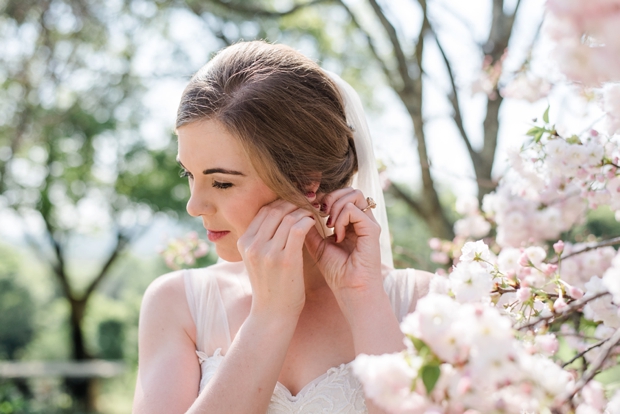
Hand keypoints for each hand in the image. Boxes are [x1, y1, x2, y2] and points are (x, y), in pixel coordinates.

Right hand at [237, 200, 315, 318]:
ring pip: (288, 216)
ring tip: (314, 212)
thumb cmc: (270, 285)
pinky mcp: (285, 260)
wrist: (272, 314)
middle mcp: (253, 245)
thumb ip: (263, 238)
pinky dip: (308, 221)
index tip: (297, 201)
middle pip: (276, 210)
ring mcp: (267, 252)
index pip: (264, 210)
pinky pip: (298, 229)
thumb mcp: (257, 259)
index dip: (282, 202)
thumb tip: (279, 215)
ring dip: (304, 211)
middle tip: (309, 202)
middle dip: (295, 202)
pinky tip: (315, 223)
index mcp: (244, 242)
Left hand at [305, 188, 381, 295]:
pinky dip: (341, 219)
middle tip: (319, 213)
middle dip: (330, 197)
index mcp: (351, 222)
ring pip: (354, 194)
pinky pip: (353, 210)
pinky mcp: (372, 230)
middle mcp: (362, 220)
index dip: (324, 197)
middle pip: (349, 190)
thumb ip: (310, 228)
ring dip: (335, 205)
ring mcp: (368, 224)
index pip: (340, 195)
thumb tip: (298, 211)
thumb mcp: (317, 246)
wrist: (350, 291)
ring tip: (328, 224)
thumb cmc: (336, 272)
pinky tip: (336, 235)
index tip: (312, 209)